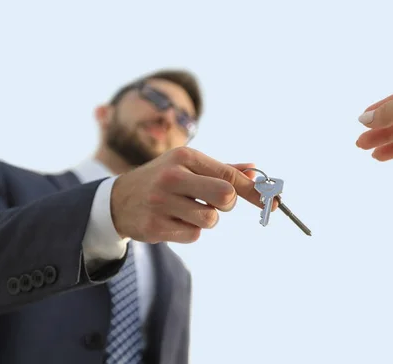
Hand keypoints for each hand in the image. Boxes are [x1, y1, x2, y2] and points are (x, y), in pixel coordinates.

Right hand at [110, 147, 270, 242]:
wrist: (119, 200)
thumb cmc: (164, 179)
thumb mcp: (188, 166)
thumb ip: (223, 169)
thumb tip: (256, 171)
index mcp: (185, 157)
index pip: (229, 174)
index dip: (255, 191)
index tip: (274, 202)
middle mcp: (173, 177)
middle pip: (225, 196)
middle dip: (229, 203)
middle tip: (217, 202)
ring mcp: (161, 202)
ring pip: (210, 220)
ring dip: (207, 218)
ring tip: (188, 210)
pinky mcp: (155, 226)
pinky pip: (193, 235)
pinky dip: (190, 231)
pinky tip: (174, 220)